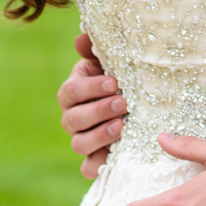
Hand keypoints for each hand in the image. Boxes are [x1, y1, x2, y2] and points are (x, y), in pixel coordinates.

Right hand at [58, 33, 126, 178]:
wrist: (133, 103)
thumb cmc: (119, 79)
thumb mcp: (108, 62)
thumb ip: (93, 50)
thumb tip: (82, 38)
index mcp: (72, 92)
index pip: (72, 91)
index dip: (91, 88)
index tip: (114, 83)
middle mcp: (72, 118)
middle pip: (74, 119)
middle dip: (98, 111)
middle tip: (123, 104)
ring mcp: (81, 139)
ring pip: (79, 144)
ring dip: (99, 136)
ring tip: (121, 127)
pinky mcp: (94, 159)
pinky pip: (88, 168)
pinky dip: (98, 164)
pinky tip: (114, 156)